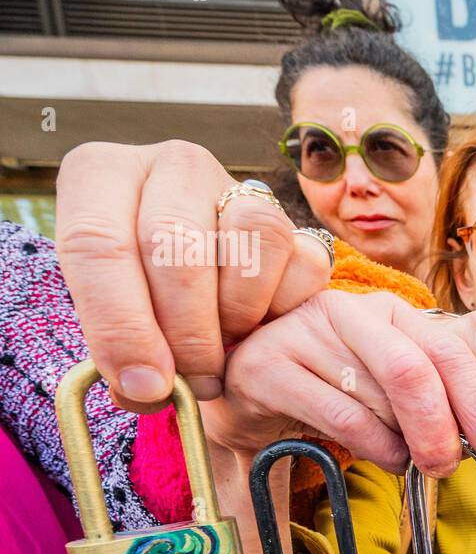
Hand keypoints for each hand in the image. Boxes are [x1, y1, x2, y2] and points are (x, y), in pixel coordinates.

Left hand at [55, 140, 331, 409]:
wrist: (194, 292)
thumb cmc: (139, 305)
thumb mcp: (110, 319)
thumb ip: (117, 352)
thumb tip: (148, 390)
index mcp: (99, 173)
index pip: (96, 242)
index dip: (120, 324)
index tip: (143, 386)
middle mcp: (171, 163)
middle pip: (175, 244)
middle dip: (185, 331)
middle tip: (191, 382)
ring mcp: (236, 182)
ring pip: (250, 239)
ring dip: (236, 315)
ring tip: (223, 352)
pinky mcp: (290, 214)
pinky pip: (301, 260)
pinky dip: (280, 308)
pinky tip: (256, 328)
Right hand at [206, 292, 475, 536]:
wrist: (250, 385)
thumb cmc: (336, 388)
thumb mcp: (392, 386)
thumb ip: (442, 402)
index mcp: (391, 312)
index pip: (448, 348)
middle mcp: (351, 313)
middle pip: (414, 368)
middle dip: (443, 425)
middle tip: (452, 465)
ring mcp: (307, 335)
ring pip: (379, 395)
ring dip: (405, 442)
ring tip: (414, 462)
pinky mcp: (270, 367)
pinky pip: (339, 413)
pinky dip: (371, 446)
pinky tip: (383, 458)